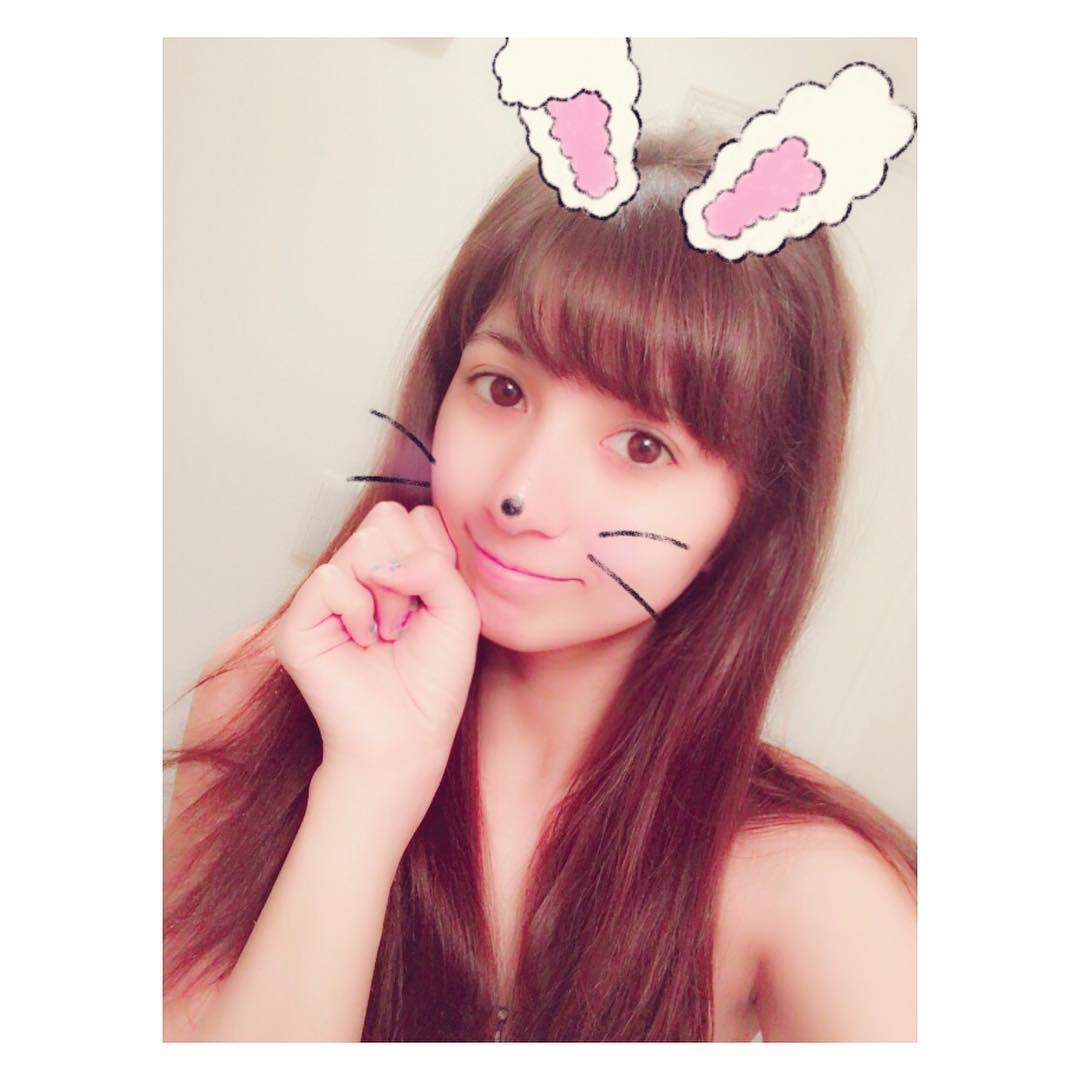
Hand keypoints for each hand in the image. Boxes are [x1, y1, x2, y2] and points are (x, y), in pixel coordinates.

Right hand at [271, 501, 480, 840]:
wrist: (407, 734)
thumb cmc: (434, 679)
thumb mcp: (460, 609)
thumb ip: (437, 563)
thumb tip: (382, 557)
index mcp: (397, 565)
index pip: (413, 516)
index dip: (436, 554)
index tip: (436, 600)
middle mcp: (359, 573)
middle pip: (387, 519)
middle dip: (413, 570)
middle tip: (410, 619)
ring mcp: (327, 594)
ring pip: (362, 543)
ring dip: (390, 594)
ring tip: (389, 631)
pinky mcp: (300, 619)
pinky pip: (330, 577)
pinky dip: (357, 609)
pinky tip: (362, 640)